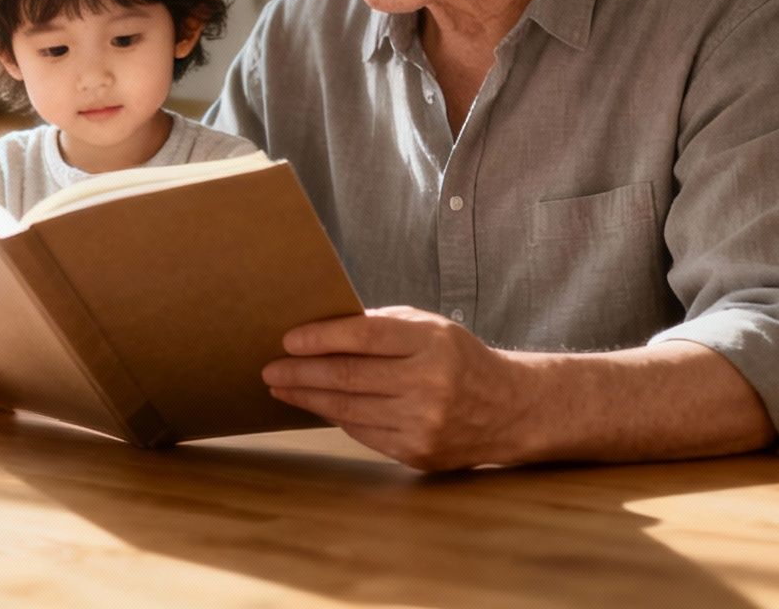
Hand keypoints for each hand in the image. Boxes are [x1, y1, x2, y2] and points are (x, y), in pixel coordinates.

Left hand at [261, 306, 534, 470]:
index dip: (321, 337)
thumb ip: (380, 326)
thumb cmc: (457, 359)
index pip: (365, 335)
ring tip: (281, 386)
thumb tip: (319, 330)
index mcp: (432, 342)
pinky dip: (336, 417)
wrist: (509, 409)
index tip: (288, 340)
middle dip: (302, 372)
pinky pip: (362, 433)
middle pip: (349, 376)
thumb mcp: (429, 328)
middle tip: (269, 368)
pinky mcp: (417, 452)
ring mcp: (424, 422)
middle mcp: (429, 383)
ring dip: (308, 398)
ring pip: (349, 409)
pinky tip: (316, 405)